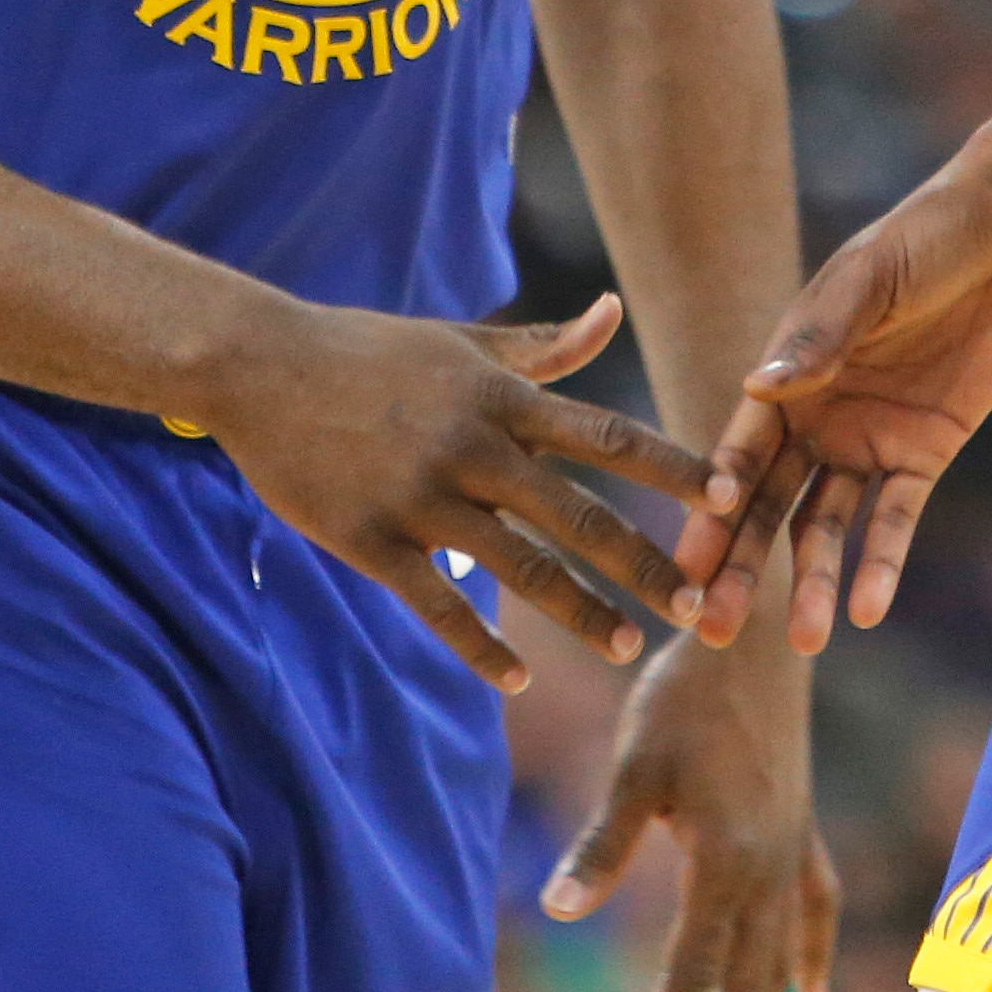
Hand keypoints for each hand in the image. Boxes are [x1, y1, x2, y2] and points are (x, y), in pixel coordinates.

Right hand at [197, 292, 709, 691]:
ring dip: (579, 611)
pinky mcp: (372, 540)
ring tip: (628, 647)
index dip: (670, 466)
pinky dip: (480, 645)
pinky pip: (437, 604)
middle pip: (577, 514)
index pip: (605, 434)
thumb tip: (614, 312)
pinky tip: (519, 678)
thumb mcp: (462, 342)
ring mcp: (422, 495)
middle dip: (644, 562)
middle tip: (701, 606)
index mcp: (500, 395)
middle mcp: (472, 445)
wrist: (262, 366)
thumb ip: (543, 345)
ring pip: (518, 566)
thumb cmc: (371, 351)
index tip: (729, 495)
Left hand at [541, 633, 837, 991]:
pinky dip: (813, 951)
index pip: (693, 975)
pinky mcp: (802, 824)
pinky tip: (812, 991)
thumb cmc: (686, 691)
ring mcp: (794, 848)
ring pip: (779, 959)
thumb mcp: (636, 764)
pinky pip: (817, 905)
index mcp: (728, 861)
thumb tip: (557, 911)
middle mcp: (772, 868)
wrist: (758, 630)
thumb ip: (603, 844)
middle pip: (745, 987)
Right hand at [673, 153, 991, 650]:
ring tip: (804, 640)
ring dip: (813, 579)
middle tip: (711, 627)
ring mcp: (870, 437)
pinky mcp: (926, 451)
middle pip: (769, 502)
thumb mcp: (867, 280)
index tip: (688, 560)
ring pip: (827, 523)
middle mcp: (818, 414)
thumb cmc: (926, 238)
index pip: (737, 452)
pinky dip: (883, 561)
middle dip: (741, 563)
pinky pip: (898, 517)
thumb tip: (755, 387)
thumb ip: (817, 337)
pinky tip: (867, 609)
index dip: (712, 505)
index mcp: (787, 372)